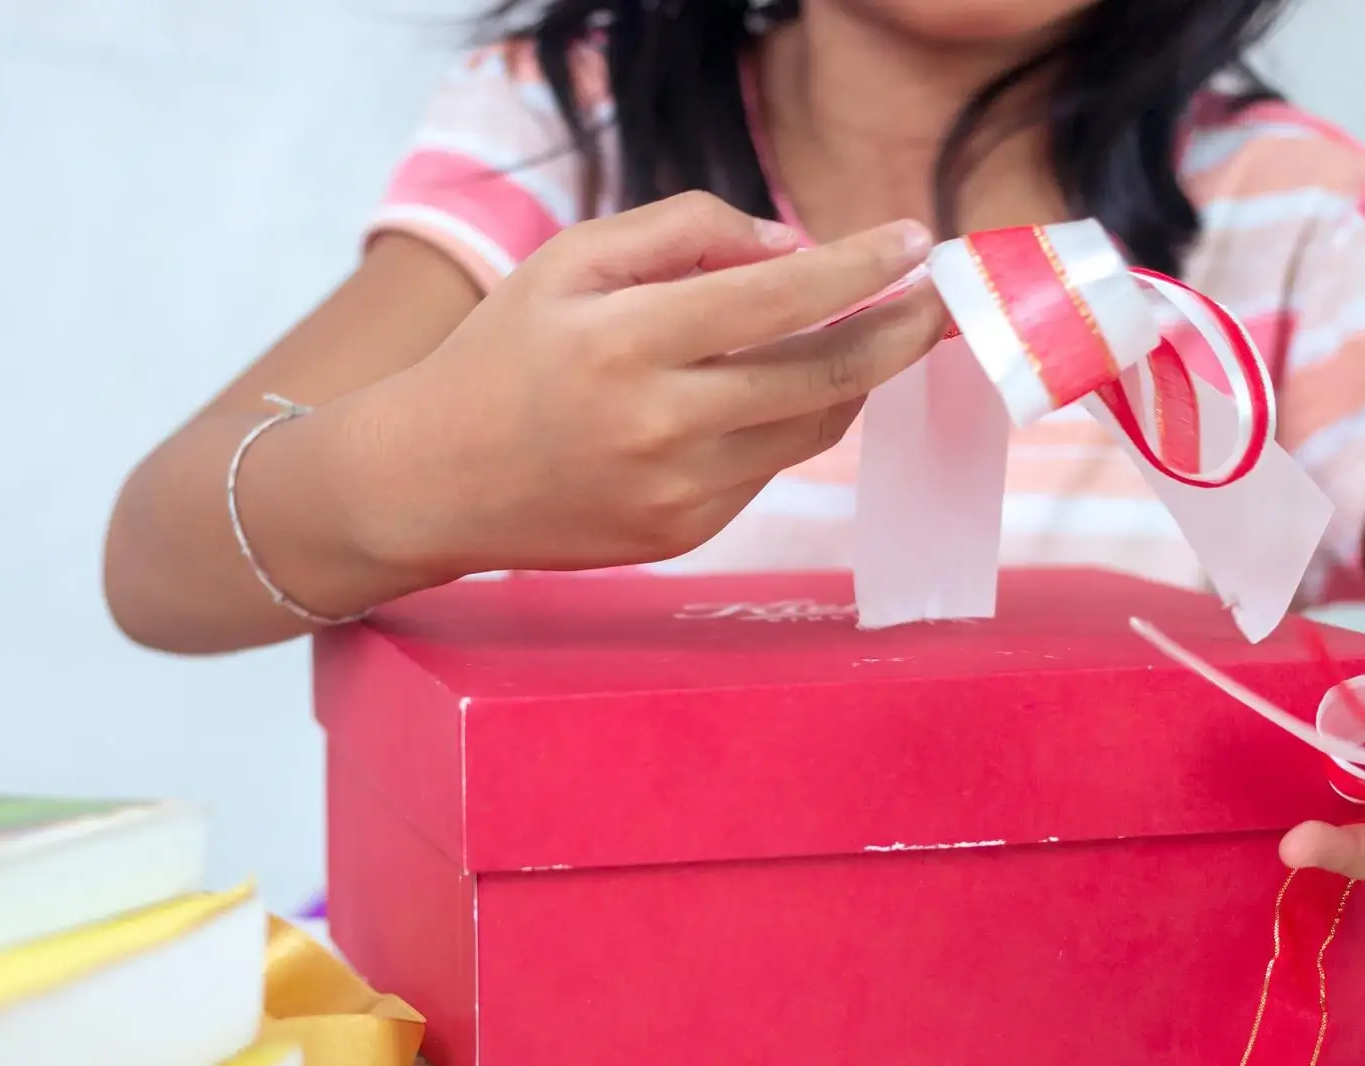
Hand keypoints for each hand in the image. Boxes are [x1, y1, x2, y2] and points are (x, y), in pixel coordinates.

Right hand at [346, 191, 946, 576]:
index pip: (782, 298)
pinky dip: (780, 425)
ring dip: (851, 378)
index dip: (861, 268)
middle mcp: (661, 425)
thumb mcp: (567, 262)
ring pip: (810, 429)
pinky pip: (764, 470)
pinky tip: (759, 396)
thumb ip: (682, 232)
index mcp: (628, 342)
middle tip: (934, 301)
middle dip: (899, 332)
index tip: (914, 243)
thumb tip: (789, 248)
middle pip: (827, 376)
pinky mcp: (682, 534)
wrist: (430, 482)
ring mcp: (677, 492)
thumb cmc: (499, 356)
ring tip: (859, 336)